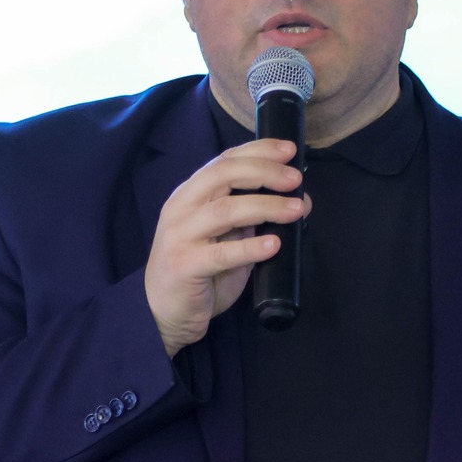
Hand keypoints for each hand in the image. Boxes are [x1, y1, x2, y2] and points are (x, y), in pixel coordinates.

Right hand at [144, 138, 309, 355]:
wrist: (164, 312)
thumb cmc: (201, 271)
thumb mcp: (227, 237)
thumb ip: (252, 217)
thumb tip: (297, 200)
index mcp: (191, 194)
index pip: (224, 160)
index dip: (258, 151)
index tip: (289, 150)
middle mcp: (182, 208)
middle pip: (223, 175)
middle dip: (264, 172)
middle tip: (295, 179)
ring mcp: (180, 236)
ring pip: (225, 210)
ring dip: (266, 206)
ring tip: (296, 210)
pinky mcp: (184, 266)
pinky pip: (221, 254)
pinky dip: (250, 247)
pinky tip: (273, 245)